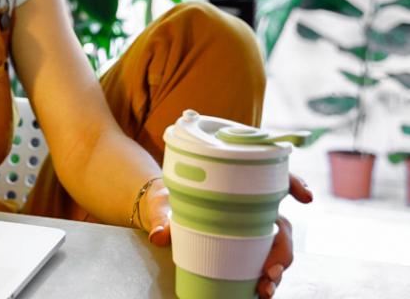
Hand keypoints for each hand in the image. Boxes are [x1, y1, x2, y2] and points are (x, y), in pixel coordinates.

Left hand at [140, 173, 312, 298]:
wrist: (163, 215)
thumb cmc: (169, 203)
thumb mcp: (164, 207)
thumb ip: (161, 219)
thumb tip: (159, 236)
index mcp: (238, 188)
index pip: (275, 178)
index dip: (295, 183)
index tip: (305, 197)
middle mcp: (253, 208)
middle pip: (282, 225)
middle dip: (284, 248)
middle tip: (271, 269)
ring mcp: (254, 229)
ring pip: (280, 248)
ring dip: (280, 269)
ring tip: (266, 286)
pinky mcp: (249, 248)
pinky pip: (267, 263)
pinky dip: (270, 278)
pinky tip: (263, 292)